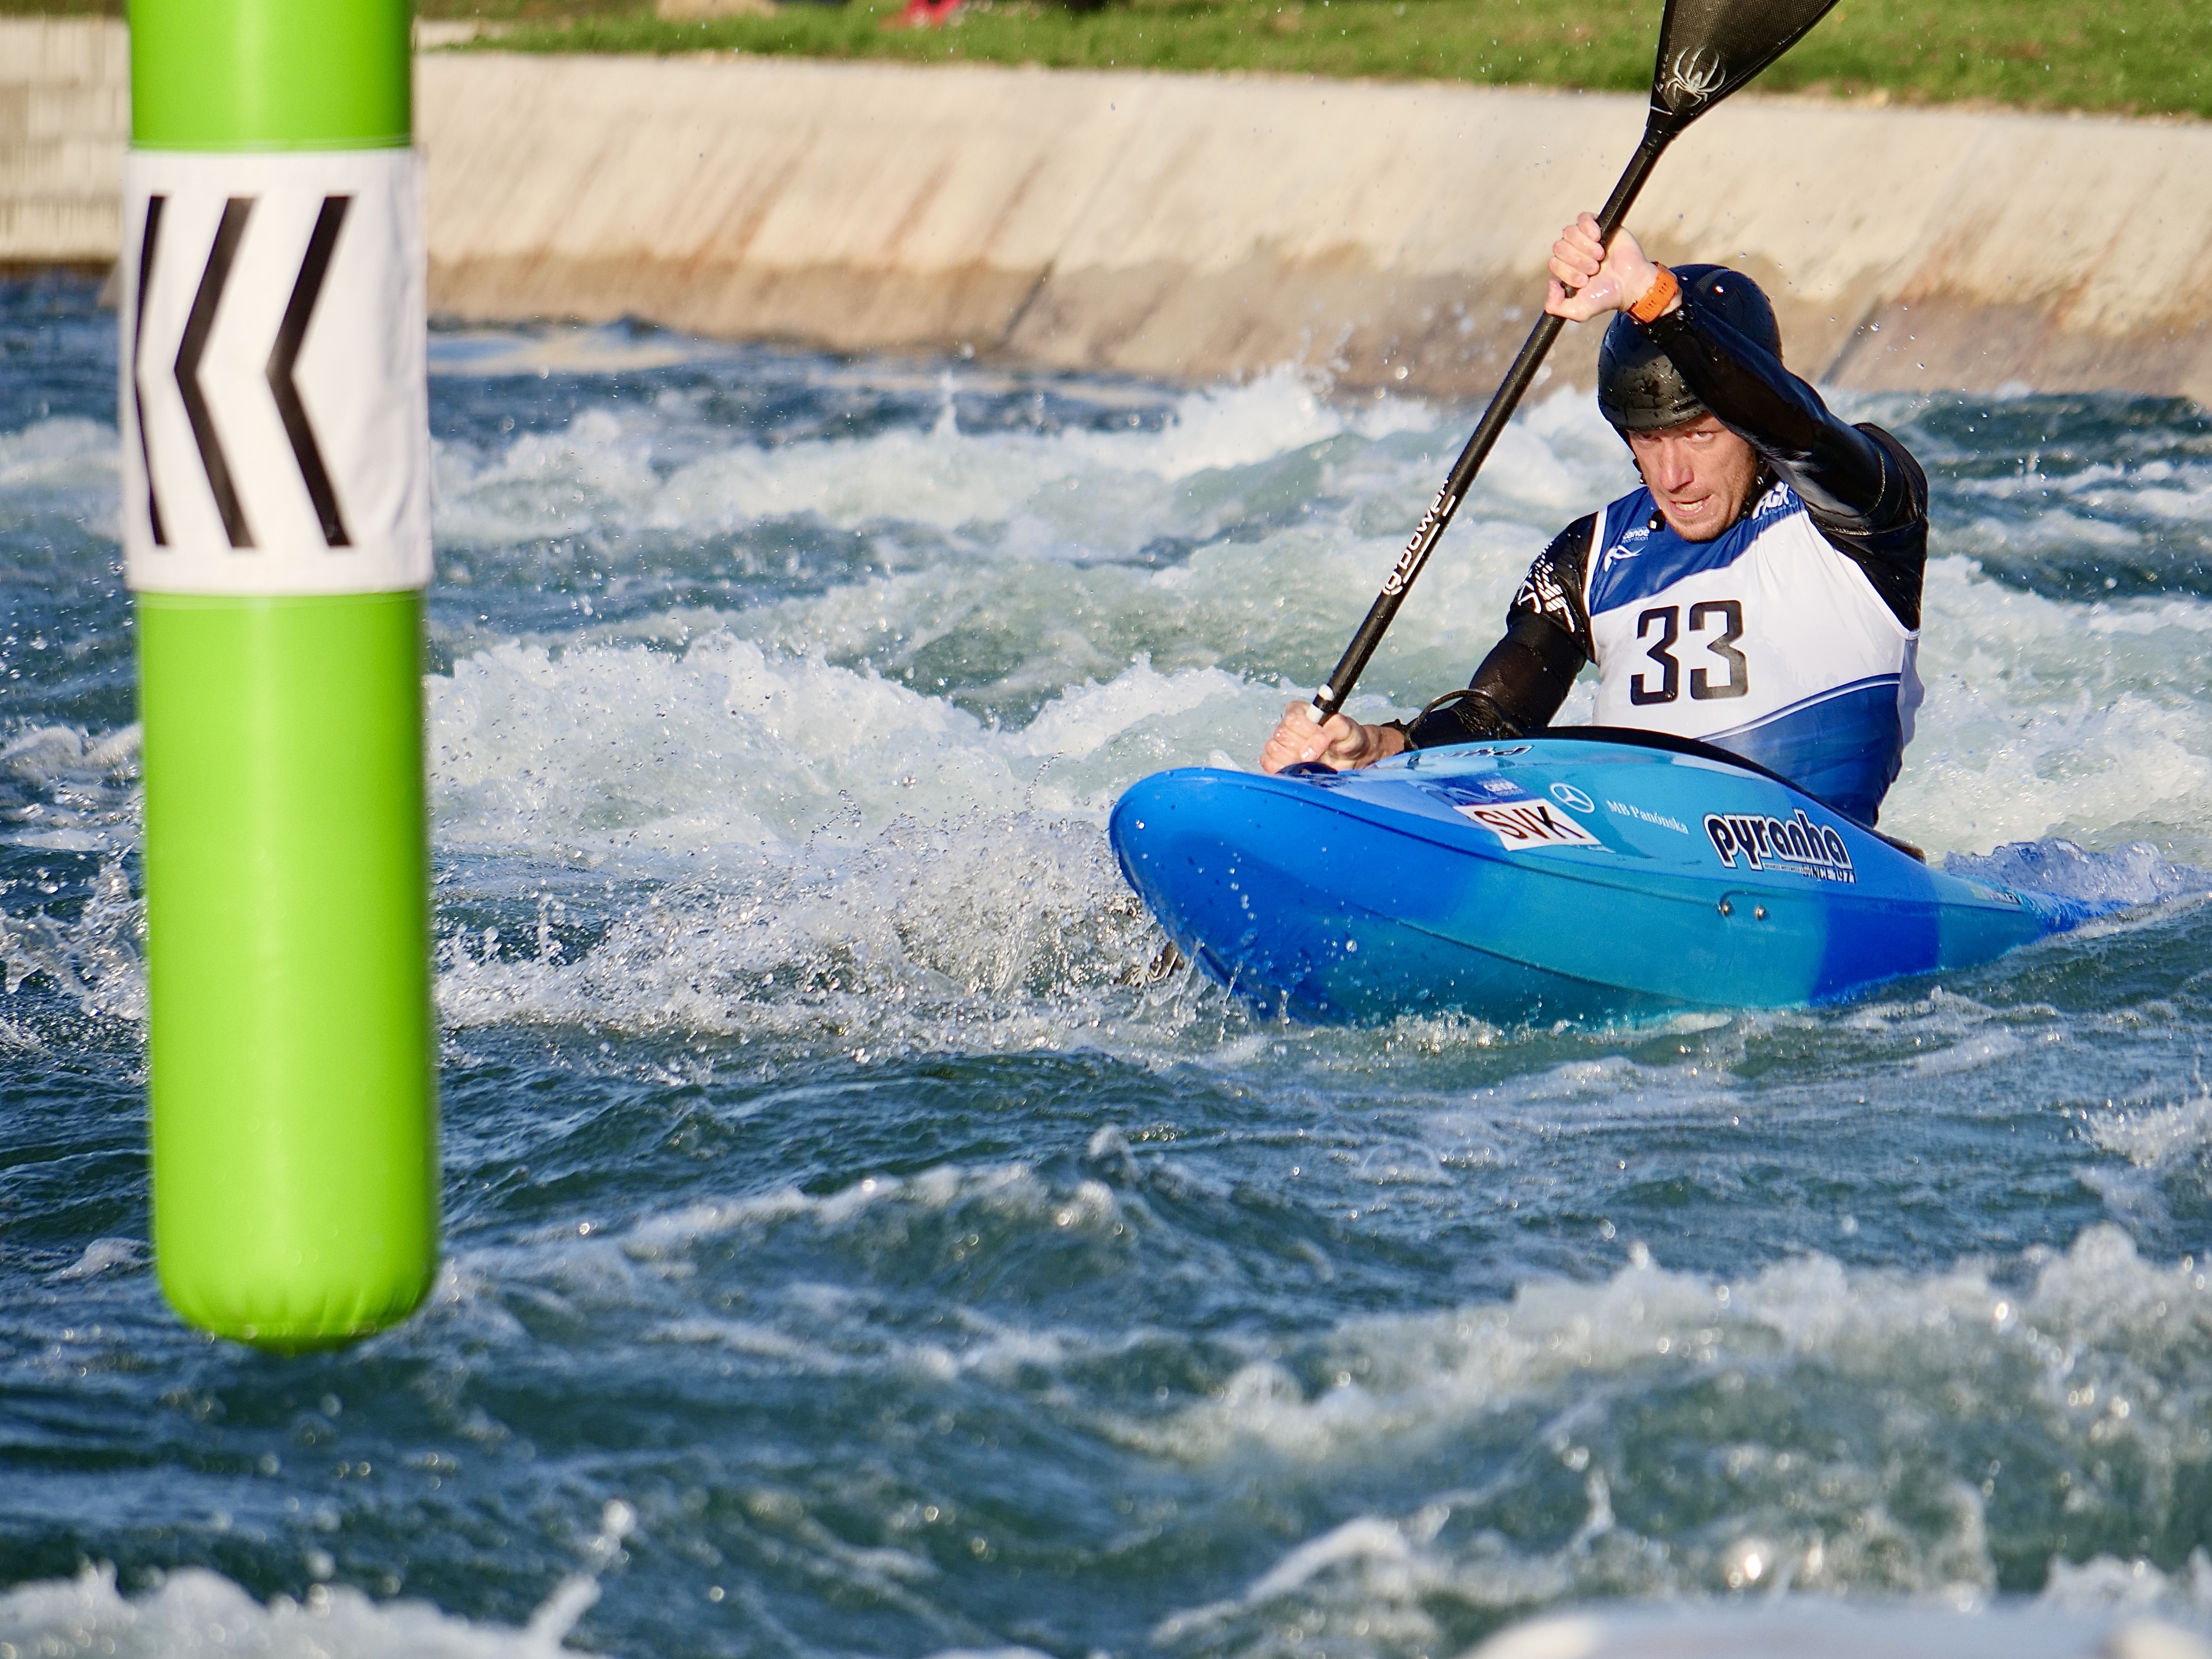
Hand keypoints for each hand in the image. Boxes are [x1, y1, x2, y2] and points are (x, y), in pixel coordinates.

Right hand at [1258, 703, 1405, 773]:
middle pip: (1280, 736)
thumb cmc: (1348, 738)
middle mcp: (1287, 726)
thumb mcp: (1343, 730)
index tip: (1323, 738)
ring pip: (1272, 750)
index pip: (1291, 720)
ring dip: (1292, 759)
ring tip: (1311, 762)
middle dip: (1300, 747)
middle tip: (1319, 753)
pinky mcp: (1279, 761)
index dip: (1307, 732)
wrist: (1352, 756)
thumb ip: (1326, 735)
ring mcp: (1282, 744)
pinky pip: (1268, 764)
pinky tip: (1298, 769)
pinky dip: (1281, 769)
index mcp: (1299, 711)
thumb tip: (1307, 753)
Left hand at [1543, 213, 1669, 324]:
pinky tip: (1598, 238)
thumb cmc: (1606, 296)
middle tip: (1595, 269)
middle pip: (1559, 247)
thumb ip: (1556, 307)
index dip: (1568, 272)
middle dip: (1577, 261)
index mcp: (1565, 269)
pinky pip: (1582, 218)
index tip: (1585, 281)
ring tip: (1600, 257)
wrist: (1631, 284)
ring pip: (1569, 233)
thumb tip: (1551, 284)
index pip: (1554, 263)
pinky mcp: (1598, 226)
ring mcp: (1584, 239)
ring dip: (1584, 247)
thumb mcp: (1579, 311)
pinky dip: (1588, 227)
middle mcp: (1572, 253)